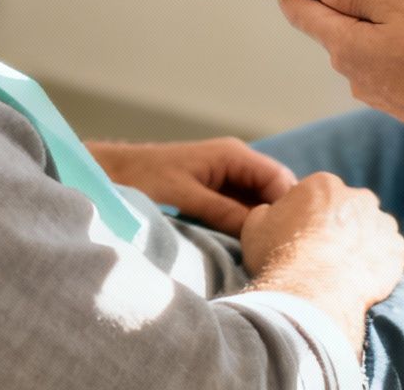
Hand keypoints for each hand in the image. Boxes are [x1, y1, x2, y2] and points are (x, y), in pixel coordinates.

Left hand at [87, 138, 295, 234]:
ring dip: (266, 222)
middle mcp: (235, 162)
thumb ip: (225, 212)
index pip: (280, 179)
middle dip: (282, 216)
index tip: (293, 237)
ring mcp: (227, 177)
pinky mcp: (216, 191)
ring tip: (270, 250)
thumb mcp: (187, 197)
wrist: (110, 173)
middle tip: (283, 248)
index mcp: (232, 154)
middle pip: (275, 191)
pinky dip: (250, 224)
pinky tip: (251, 245)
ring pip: (261, 202)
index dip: (291, 207)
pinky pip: (244, 208)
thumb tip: (262, 231)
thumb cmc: (143, 179)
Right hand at [240, 172, 403, 349]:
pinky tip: (361, 280)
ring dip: (363, 243)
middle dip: (341, 226)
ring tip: (344, 270)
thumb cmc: (278, 257)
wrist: (309, 293)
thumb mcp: (255, 225)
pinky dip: (380, 265)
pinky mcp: (398, 250)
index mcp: (323, 184)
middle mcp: (358, 197)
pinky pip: (391, 255)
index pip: (319, 195)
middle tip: (324, 254)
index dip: (309, 217)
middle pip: (350, 208)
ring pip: (374, 230)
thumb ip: (268, 212)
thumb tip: (273, 213)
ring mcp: (382, 223)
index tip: (301, 238)